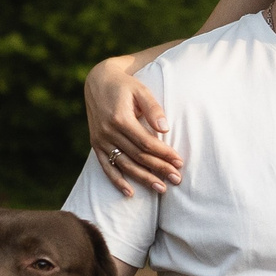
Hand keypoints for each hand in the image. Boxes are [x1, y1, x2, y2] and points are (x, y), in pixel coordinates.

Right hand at [85, 59, 181, 195]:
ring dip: (143, 178)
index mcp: (120, 118)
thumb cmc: (125, 86)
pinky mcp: (96, 144)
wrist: (98, 81)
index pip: (146, 142)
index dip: (164, 153)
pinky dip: (117, 181)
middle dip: (159, 169)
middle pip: (138, 156)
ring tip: (161, 188)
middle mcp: (108, 132)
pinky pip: (106, 167)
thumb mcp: (141, 90)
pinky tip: (130, 193)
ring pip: (125, 164)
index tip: (179, 161)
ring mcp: (100, 140)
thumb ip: (153, 108)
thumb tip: (165, 129)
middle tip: (177, 179)